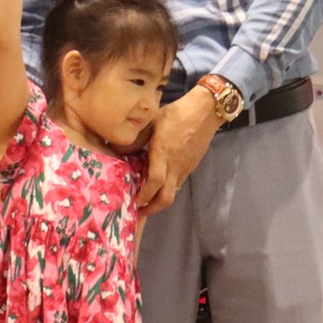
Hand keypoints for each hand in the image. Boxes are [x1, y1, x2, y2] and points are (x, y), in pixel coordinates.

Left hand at [136, 88, 220, 214]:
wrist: (205, 112)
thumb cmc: (177, 114)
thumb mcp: (152, 121)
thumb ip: (135, 139)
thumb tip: (117, 150)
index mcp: (164, 154)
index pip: (155, 182)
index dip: (144, 195)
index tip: (133, 201)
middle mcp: (175, 166)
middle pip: (167, 197)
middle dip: (153, 208)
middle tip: (139, 211)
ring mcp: (185, 168)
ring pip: (173, 192)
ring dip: (159, 199)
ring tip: (146, 198)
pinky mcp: (191, 166)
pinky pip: (178, 183)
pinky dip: (167, 188)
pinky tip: (158, 183)